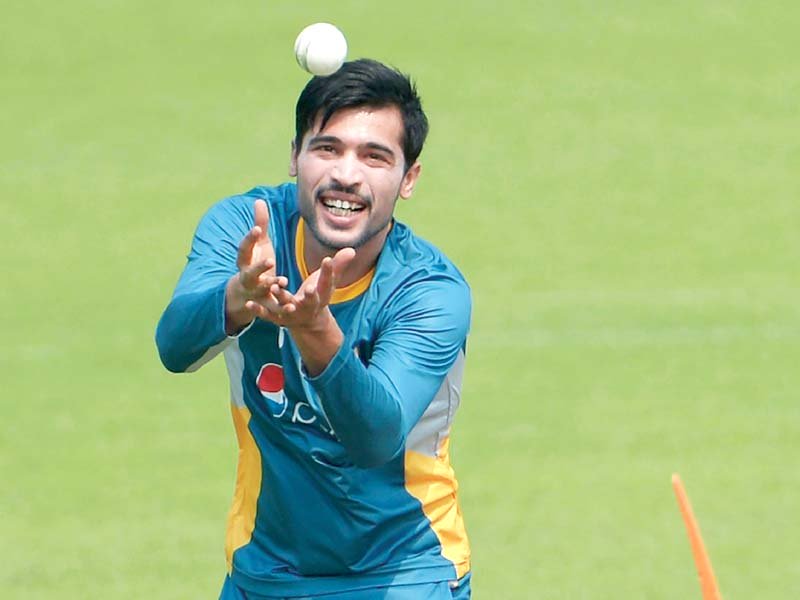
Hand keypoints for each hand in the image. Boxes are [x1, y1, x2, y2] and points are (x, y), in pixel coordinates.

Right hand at [225, 200, 287, 333]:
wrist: (245, 294)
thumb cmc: (254, 262)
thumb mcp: (257, 245)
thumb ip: (260, 225)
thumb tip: (259, 200)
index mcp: (244, 260)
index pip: (244, 249)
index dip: (249, 239)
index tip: (256, 229)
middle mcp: (247, 277)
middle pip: (250, 272)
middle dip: (259, 267)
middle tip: (270, 259)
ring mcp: (254, 292)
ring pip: (261, 290)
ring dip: (270, 286)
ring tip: (282, 281)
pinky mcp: (264, 306)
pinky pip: (272, 308)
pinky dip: (281, 309)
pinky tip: (292, 306)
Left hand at [247, 247, 355, 331]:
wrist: (308, 320)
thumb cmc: (318, 294)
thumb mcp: (328, 282)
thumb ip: (338, 266)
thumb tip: (352, 249)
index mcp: (322, 296)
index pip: (327, 283)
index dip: (328, 272)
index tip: (327, 260)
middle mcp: (309, 306)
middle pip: (311, 301)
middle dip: (310, 296)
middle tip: (309, 289)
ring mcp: (293, 314)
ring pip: (288, 307)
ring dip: (282, 299)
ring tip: (276, 289)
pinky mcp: (278, 318)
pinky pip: (267, 315)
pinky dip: (258, 310)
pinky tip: (249, 303)